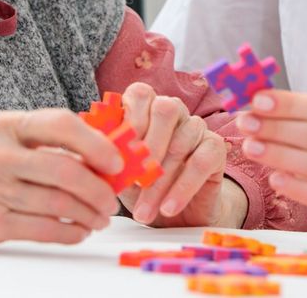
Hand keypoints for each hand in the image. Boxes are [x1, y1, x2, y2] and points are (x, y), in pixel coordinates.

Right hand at [0, 109, 122, 249]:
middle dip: (98, 188)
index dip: (96, 143)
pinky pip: (43, 229)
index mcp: (6, 124)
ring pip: (58, 203)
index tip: (117, 161)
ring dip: (88, 214)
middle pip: (65, 169)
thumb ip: (46, 142)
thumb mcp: (4, 139)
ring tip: (98, 218)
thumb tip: (105, 153)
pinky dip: (69, 232)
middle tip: (112, 200)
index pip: (61, 124)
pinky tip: (77, 231)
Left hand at [117, 82, 241, 226]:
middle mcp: (174, 111)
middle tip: (135, 181)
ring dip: (160, 181)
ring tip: (144, 212)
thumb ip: (109, 157)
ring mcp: (196, 127)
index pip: (140, 93)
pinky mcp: (215, 147)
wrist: (176, 213)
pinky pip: (201, 162)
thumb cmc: (141, 185)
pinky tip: (168, 208)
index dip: (130, 118)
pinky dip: (182, 188)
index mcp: (146, 108)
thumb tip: (92, 155)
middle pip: (166, 109)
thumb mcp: (120, 172)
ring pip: (181, 143)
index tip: (119, 151)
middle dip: (149, 146)